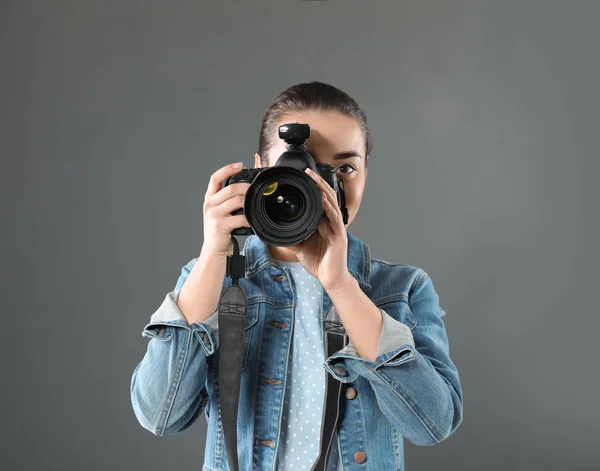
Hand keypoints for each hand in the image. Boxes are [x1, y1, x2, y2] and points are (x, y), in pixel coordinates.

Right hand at [201, 162, 251, 256]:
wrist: (214, 250)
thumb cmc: (221, 230)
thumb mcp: (220, 211)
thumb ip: (229, 199)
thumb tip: (247, 187)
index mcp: (210, 198)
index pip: (215, 178)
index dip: (228, 169)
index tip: (240, 165)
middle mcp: (210, 204)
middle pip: (230, 188)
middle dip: (246, 187)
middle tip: (256, 189)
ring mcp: (214, 214)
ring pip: (237, 201)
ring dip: (249, 202)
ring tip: (256, 204)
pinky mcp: (220, 225)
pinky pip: (240, 218)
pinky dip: (249, 219)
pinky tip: (252, 221)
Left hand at [286, 168, 353, 290]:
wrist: (330, 278)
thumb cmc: (318, 262)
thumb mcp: (299, 246)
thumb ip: (290, 236)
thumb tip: (274, 230)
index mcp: (322, 222)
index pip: (318, 200)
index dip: (313, 187)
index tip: (303, 176)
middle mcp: (330, 221)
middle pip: (326, 196)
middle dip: (318, 182)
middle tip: (308, 171)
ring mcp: (336, 227)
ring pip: (331, 203)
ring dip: (323, 189)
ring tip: (315, 179)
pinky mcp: (340, 235)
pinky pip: (335, 218)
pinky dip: (329, 208)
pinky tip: (323, 200)